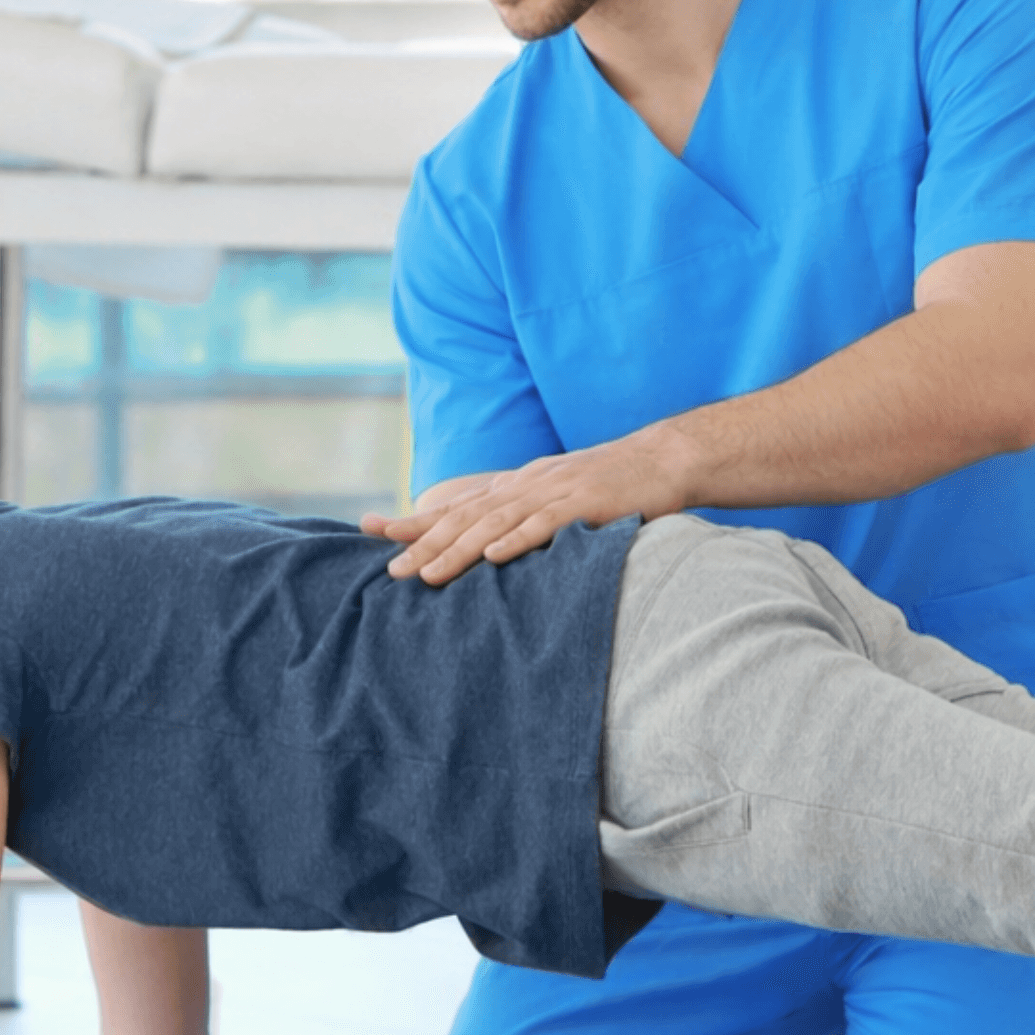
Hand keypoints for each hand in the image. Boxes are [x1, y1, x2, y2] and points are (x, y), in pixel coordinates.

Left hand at [362, 429, 694, 584]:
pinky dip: (518, 539)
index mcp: (516, 487)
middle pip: (464, 518)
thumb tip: (487, 545)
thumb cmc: (610, 486)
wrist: (662, 460)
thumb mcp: (556, 499)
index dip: (414, 520)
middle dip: (423, 543)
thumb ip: (523, 517)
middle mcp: (524, 486)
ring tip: (427, 575)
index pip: (456, 507)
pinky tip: (494, 556)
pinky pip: (545, 524)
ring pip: (495, 524)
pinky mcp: (584, 504)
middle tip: (389, 570)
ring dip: (458, 550)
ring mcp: (552, 493)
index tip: (372, 531)